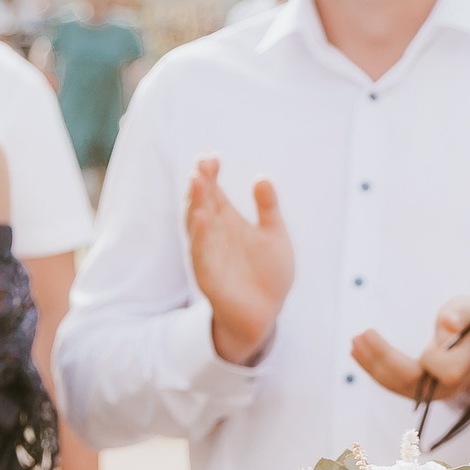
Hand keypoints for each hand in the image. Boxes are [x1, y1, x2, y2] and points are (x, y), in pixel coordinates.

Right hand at [185, 158, 293, 365]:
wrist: (265, 312)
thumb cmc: (268, 273)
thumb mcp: (274, 235)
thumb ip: (268, 208)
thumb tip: (262, 178)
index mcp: (227, 221)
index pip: (213, 192)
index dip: (210, 174)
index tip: (214, 157)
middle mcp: (213, 233)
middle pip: (201, 203)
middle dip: (201, 184)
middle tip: (203, 164)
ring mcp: (208, 253)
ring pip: (196, 225)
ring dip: (195, 203)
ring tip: (197, 182)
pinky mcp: (208, 275)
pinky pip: (200, 253)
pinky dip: (200, 235)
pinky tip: (202, 217)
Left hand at [352, 296, 469, 402]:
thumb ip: (462, 314)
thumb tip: (448, 321)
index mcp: (464, 369)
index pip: (446, 370)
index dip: (434, 357)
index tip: (431, 337)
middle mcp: (445, 387)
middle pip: (411, 380)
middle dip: (385, 359)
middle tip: (363, 334)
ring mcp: (426, 391)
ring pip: (396, 384)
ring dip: (372, 364)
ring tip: (355, 342)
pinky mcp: (413, 388)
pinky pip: (390, 382)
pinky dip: (373, 367)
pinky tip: (357, 352)